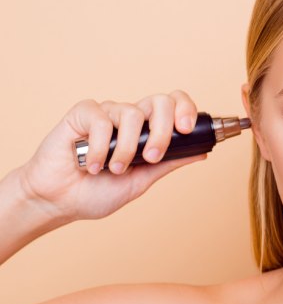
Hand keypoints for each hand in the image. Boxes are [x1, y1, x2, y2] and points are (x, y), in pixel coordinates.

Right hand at [17, 90, 206, 221]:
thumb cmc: (97, 192)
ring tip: (114, 169)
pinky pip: (101, 120)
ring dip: (126, 148)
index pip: (173, 104)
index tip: (187, 130)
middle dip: (163, 130)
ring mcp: (107, 114)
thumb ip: (169, 163)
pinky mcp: (83, 114)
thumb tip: (202, 152)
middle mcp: (130, 118)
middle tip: (151, 157)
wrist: (59, 202)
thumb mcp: (142, 181)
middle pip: (160, 101)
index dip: (185, 109)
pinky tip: (91, 165)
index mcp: (148, 130)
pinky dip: (99, 147)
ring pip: (133, 114)